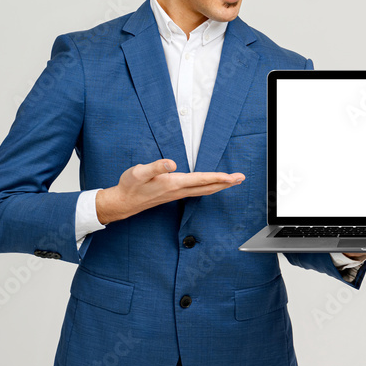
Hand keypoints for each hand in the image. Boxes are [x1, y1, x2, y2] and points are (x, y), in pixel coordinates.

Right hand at [96, 159, 243, 223]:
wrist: (124, 202)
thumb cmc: (130, 185)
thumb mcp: (139, 172)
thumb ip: (156, 166)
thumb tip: (172, 163)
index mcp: (173, 183)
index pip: (201, 180)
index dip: (217, 177)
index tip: (232, 177)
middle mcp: (179, 191)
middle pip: (207, 187)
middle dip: (225, 183)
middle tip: (241, 178)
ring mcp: (178, 194)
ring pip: (204, 190)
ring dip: (219, 185)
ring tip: (232, 181)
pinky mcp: (175, 194)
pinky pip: (197, 191)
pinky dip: (209, 187)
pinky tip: (212, 186)